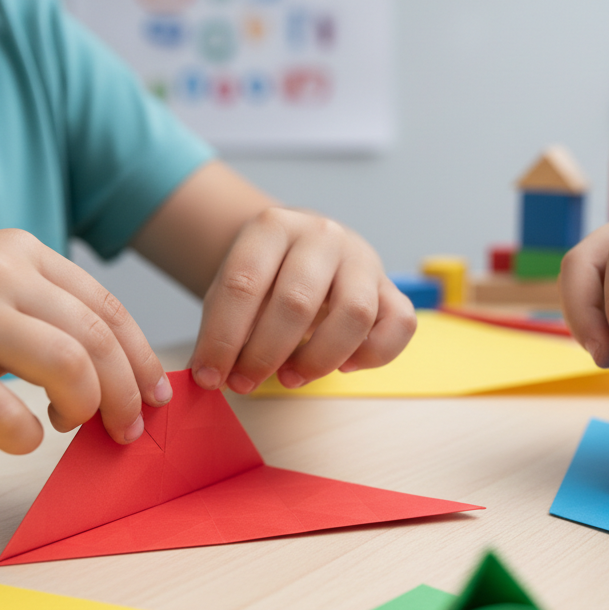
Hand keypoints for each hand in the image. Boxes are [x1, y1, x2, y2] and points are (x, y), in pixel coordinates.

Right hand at [0, 230, 168, 453]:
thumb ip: (39, 312)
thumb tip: (106, 372)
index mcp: (17, 251)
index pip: (108, 307)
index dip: (141, 358)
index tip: (155, 395)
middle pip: (98, 340)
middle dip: (127, 395)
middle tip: (127, 429)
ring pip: (68, 369)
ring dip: (86, 411)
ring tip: (70, 425)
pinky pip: (5, 414)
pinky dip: (25, 437)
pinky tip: (17, 437)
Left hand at [187, 207, 415, 392]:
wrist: (305, 247)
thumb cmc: (268, 276)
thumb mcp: (237, 287)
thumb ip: (224, 327)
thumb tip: (212, 375)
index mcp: (273, 226)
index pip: (244, 283)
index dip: (223, 337)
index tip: (209, 376)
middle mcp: (323, 235)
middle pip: (297, 301)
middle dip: (265, 354)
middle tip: (245, 383)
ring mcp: (363, 259)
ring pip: (354, 313)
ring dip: (318, 359)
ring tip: (290, 378)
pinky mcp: (392, 287)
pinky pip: (399, 324)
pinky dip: (372, 354)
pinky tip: (343, 366)